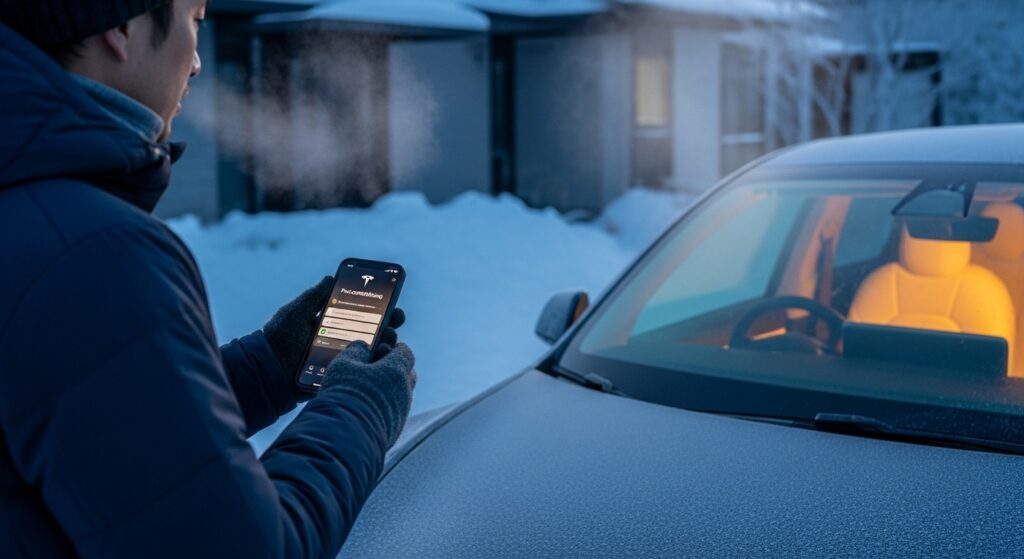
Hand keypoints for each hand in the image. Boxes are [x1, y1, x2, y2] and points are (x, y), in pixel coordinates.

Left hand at [263, 276, 407, 400]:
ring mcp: (343, 361)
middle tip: (395, 319)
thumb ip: (313, 296)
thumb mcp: (295, 312)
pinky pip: (362, 373)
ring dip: (386, 345)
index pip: (363, 315)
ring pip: (373, 354)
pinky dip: (373, 367)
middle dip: (390, 325)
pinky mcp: (340, 377)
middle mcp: (342, 342)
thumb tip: (331, 277)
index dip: (381, 308)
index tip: (393, 301)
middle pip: (375, 333)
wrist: (266, 369)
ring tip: (387, 340)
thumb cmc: (278, 338)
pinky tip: (378, 360)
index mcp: (333, 325)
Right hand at [319, 341, 416, 447]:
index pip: (405, 353)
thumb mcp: (344, 364)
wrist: (346, 438)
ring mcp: (401, 413)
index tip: (386, 346)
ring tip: (369, 388)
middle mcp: (404, 392)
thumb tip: (362, 347)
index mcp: (397, 371)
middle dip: (395, 368)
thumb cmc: (345, 395)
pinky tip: (367, 408)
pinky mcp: (394, 430)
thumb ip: (356, 350)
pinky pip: (393, 413)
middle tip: (379, 366)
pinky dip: (384, 407)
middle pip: (407, 374)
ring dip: (389, 389)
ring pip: (400, 395)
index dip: (395, 347)